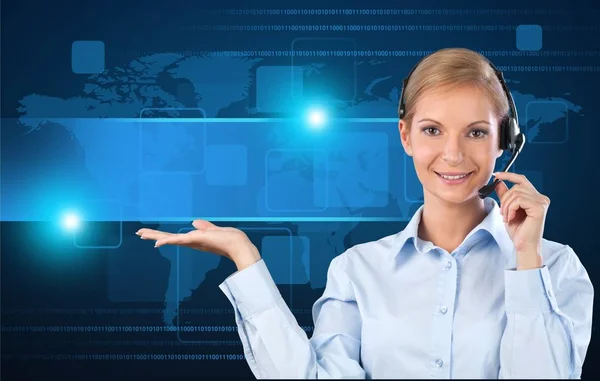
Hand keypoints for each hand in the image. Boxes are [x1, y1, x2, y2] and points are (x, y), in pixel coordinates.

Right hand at [136, 220, 260, 270]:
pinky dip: (166, 241)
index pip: (176, 237)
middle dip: (154, 235)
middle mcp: (191, 242)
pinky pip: (177, 240)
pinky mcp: (195, 241)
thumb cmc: (230, 239)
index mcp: (195, 240)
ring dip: (155, 236)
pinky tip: (156, 242)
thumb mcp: (215, 230)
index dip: (164, 236)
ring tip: (141, 234)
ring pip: (170, 239)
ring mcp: (192, 242)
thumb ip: (205, 226)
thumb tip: (195, 222)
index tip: (152, 235)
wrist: (238, 246)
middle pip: (169, 238)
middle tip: (139, 233)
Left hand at [493, 172, 550, 268]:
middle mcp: (541, 198)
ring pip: (516, 193)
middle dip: (504, 199)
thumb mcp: (508, 209)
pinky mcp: (539, 207)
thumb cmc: (518, 231)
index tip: (496, 175)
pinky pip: (518, 200)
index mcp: (535, 197)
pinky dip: (510, 209)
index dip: (509, 175)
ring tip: (506, 217)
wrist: (523, 246)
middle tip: (503, 213)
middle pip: (516, 187)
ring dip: (506, 206)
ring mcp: (542, 202)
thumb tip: (498, 181)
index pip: (522, 180)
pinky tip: (511, 218)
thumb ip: (505, 195)